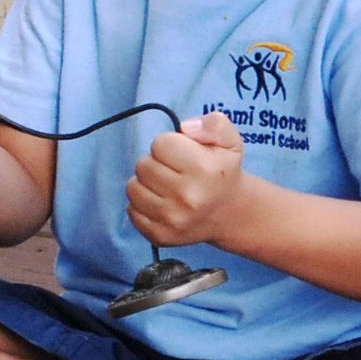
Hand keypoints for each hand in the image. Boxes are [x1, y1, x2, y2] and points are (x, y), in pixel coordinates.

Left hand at [125, 110, 244, 246]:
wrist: (230, 214)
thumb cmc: (223, 171)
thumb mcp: (230, 140)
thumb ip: (214, 124)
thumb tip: (185, 127)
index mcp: (204, 170)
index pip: (160, 144)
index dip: (170, 144)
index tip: (183, 154)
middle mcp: (188, 197)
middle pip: (143, 165)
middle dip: (156, 163)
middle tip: (175, 171)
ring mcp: (172, 219)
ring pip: (132, 187)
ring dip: (146, 183)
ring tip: (167, 186)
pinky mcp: (159, 235)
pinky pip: (131, 209)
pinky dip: (142, 204)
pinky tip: (162, 203)